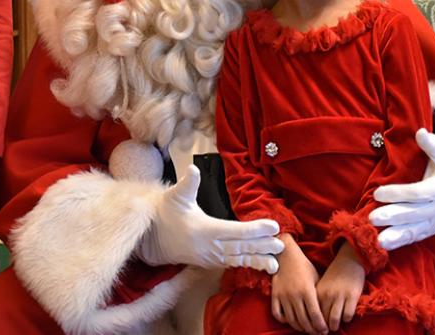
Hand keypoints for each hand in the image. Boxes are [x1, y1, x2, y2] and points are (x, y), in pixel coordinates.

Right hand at [136, 165, 283, 270]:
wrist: (152, 237)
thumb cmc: (166, 213)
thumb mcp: (175, 196)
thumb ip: (187, 184)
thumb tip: (193, 168)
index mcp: (204, 230)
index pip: (234, 231)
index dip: (254, 229)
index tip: (272, 226)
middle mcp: (209, 247)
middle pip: (240, 247)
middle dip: (261, 246)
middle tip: (282, 244)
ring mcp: (209, 257)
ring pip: (237, 259)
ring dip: (257, 259)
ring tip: (275, 263)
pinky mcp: (210, 262)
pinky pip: (232, 264)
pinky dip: (247, 264)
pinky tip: (261, 266)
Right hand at [271, 234, 326, 334]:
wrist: (286, 256)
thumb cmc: (304, 267)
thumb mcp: (316, 279)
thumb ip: (319, 296)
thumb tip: (327, 313)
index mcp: (307, 291)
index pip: (315, 315)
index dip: (320, 326)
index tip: (325, 331)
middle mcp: (295, 295)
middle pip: (304, 321)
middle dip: (312, 330)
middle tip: (317, 333)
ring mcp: (283, 296)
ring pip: (291, 320)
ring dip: (300, 328)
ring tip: (306, 329)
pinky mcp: (274, 295)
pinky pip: (277, 314)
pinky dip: (284, 320)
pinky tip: (291, 321)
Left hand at [315, 243, 365, 331]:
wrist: (349, 259)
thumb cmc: (334, 274)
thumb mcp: (322, 284)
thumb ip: (317, 299)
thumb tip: (313, 317)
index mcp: (318, 292)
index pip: (313, 314)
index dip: (314, 324)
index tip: (316, 329)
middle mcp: (327, 295)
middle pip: (323, 319)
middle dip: (324, 328)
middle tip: (326, 331)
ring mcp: (340, 296)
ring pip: (335, 319)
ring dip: (335, 326)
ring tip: (335, 326)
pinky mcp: (352, 296)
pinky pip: (348, 315)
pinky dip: (347, 319)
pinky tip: (346, 317)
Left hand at [370, 129, 434, 249]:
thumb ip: (432, 144)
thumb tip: (420, 133)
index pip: (417, 193)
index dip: (397, 194)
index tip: (378, 192)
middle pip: (414, 214)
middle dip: (393, 216)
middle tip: (373, 217)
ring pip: (415, 230)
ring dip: (396, 235)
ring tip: (378, 239)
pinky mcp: (431, 230)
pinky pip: (415, 237)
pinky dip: (401, 242)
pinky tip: (385, 245)